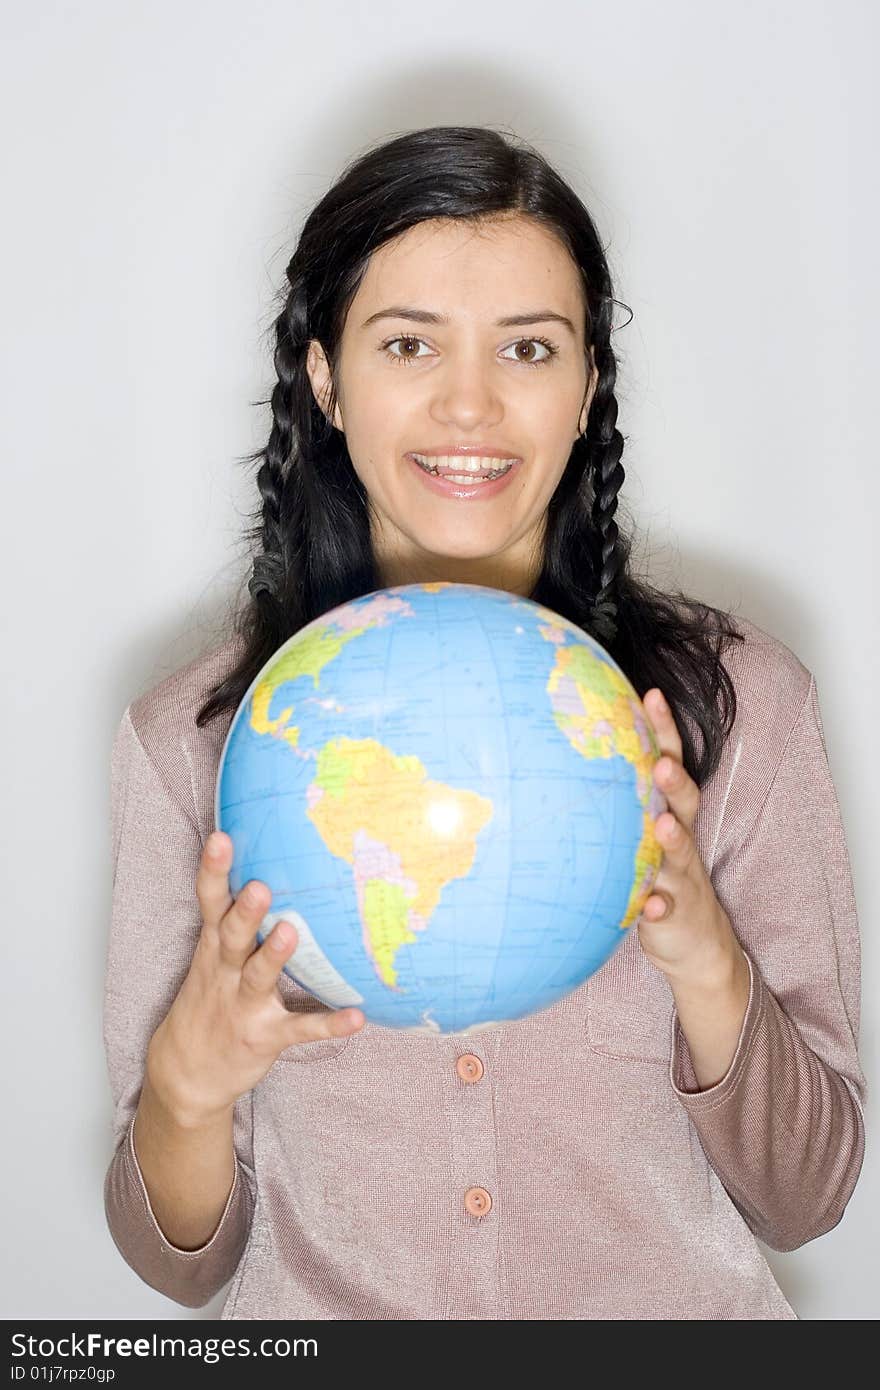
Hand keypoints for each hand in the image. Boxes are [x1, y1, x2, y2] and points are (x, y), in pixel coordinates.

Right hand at [147, 832, 364, 1126]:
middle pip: (232, 936)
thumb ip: (236, 919)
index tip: (222, 839)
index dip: (214, 871)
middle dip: (243, 912)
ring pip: (258, 978)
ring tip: (290, 932)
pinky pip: (300, 1029)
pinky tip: (356, 1018)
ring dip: (274, 957)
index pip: (211, 903)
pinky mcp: (265, 1036)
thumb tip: (270, 865)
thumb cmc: (207, 1003)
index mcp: (213, 948)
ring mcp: (244, 1006)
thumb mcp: (210, 958)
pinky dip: (328, 1025)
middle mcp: (224, 973)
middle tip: (260, 887)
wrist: (184, 1075)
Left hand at [636, 689, 743, 985]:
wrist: (697, 944)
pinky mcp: (675, 915)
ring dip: (672, 838)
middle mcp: (681, 841)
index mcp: (671, 814)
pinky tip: (650, 905)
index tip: (651, 695)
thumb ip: (622, 800)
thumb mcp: (641, 835)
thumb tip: (569, 752)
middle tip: (662, 762)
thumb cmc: (659, 877)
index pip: (671, 763)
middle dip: (675, 781)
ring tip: (662, 823)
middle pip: (684, 803)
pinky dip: (659, 906)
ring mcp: (682, 878)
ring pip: (679, 854)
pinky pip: (667, 911)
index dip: (664, 731)